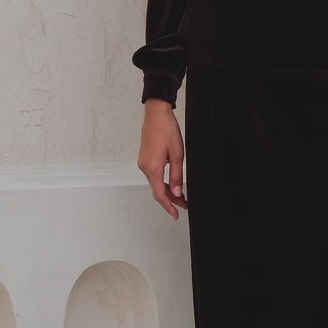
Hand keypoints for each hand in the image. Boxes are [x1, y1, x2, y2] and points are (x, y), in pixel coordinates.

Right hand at [138, 99, 187, 219]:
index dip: (168, 206)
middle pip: (157, 190)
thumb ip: (177, 175)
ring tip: (181, 195)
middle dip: (171, 199)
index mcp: (152, 168)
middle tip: (184, 204)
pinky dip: (162, 181)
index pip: (160, 194)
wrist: (156, 114)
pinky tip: (172, 182)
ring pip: (155, 183)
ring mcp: (143, 163)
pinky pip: (153, 175)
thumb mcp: (177, 154)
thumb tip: (177, 192)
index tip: (176, 214)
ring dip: (167, 190)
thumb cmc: (166, 130)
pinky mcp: (145, 158)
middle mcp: (145, 167)